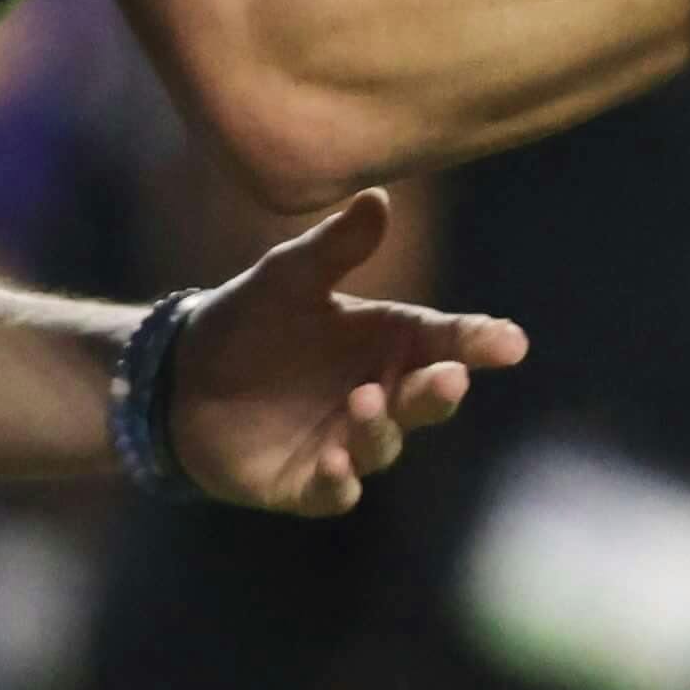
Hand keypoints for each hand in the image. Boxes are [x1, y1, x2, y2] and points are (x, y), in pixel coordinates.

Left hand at [172, 188, 527, 515]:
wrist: (178, 377)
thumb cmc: (248, 320)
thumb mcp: (287, 276)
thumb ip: (334, 246)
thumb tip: (379, 198)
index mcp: (387, 341)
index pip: (446, 341)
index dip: (480, 342)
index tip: (511, 343)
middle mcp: (380, 394)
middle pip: (427, 398)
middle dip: (441, 391)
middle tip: (449, 376)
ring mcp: (347, 441)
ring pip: (385, 445)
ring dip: (381, 429)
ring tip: (363, 402)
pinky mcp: (308, 483)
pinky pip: (337, 491)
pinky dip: (341, 483)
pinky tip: (334, 465)